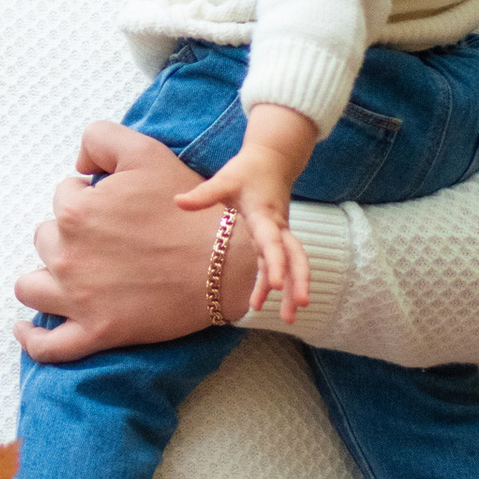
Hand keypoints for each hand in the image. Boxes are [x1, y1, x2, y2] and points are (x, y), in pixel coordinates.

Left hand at [15, 120, 260, 360]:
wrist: (224, 263)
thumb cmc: (187, 209)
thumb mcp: (145, 151)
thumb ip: (99, 139)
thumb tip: (78, 166)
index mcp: (75, 211)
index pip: (63, 196)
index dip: (90, 197)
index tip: (117, 209)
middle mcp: (67, 255)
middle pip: (45, 238)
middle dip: (69, 234)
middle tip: (108, 239)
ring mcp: (78, 299)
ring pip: (32, 287)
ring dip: (44, 276)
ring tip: (67, 274)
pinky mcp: (95, 332)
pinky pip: (47, 346)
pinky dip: (32, 338)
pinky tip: (25, 328)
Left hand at [173, 106, 318, 322]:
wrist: (273, 159)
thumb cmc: (247, 170)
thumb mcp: (225, 178)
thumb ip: (204, 193)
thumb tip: (178, 202)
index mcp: (265, 215)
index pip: (273, 243)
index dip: (276, 264)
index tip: (276, 286)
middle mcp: (278, 227)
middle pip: (295, 257)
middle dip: (298, 282)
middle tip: (300, 306)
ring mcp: (280, 233)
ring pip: (294, 263)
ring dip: (294, 289)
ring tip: (291, 319)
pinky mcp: (276, 238)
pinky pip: (280, 264)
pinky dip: (276, 283)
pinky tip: (264, 305)